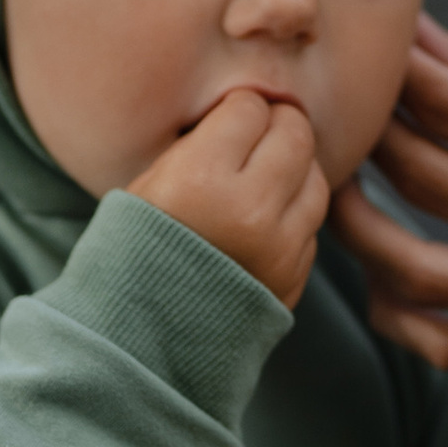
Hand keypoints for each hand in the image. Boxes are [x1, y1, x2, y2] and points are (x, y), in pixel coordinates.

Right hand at [131, 89, 327, 308]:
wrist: (139, 337)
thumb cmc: (133, 252)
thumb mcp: (147, 185)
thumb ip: (200, 144)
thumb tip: (246, 112)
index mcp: (201, 179)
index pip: (250, 109)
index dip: (239, 109)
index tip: (229, 118)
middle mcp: (249, 211)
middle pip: (294, 135)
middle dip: (277, 125)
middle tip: (259, 132)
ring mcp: (279, 248)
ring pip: (315, 178)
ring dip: (294, 169)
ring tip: (264, 175)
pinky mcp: (294, 276)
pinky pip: (311, 225)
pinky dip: (294, 214)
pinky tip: (264, 219)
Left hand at [329, 17, 447, 369]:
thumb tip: (429, 38)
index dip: (400, 68)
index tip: (377, 45)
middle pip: (423, 176)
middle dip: (372, 129)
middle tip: (350, 102)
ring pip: (411, 270)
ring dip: (359, 222)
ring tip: (341, 182)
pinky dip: (401, 309)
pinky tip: (386, 272)